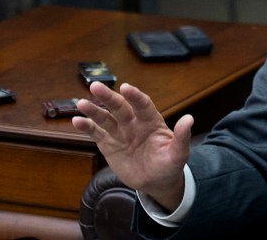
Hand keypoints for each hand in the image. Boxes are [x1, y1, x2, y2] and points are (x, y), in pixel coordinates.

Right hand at [72, 81, 193, 210]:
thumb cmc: (169, 165)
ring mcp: (120, 132)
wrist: (156, 181)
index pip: (143, 105)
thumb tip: (189, 119)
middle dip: (108, 97)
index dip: (135, 96)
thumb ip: (182, 137)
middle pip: (120, 107)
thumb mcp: (178, 153)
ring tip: (81, 103)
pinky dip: (87, 127)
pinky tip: (77, 120)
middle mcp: (134, 123)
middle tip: (95, 85)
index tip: (126, 87)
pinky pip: (96, 133)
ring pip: (105, 118)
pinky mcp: (109, 144)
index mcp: (151, 121)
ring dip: (93, 110)